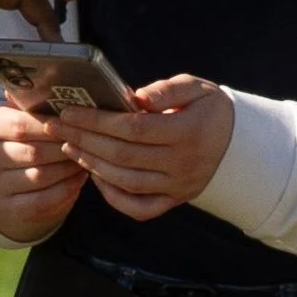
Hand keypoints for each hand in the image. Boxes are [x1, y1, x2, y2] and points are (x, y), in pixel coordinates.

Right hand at [0, 95, 86, 242]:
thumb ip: (35, 102)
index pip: (19, 125)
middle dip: (65, 148)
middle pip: (33, 152)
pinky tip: (79, 178)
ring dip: (69, 168)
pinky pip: (44, 200)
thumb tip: (53, 82)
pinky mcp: (10, 208)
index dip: (51, 126)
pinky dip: (67, 188)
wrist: (6, 182)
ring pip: (41, 176)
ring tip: (86, 158)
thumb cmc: (25, 141)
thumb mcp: (23, 117)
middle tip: (88, 143)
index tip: (75, 123)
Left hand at [54, 73, 235, 221]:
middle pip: (123, 156)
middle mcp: (184, 164)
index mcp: (189, 132)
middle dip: (85, 140)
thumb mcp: (195, 88)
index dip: (98, 122)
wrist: (238, 143)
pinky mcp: (175, 200)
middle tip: (57, 128)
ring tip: (71, 147)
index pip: (133, 129)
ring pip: (126, 182)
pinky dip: (113, 197)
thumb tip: (133, 97)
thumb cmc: (208, 109)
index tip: (70, 112)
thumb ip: (165, 90)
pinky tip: (95, 177)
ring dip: (93, 165)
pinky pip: (139, 208)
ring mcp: (179, 186)